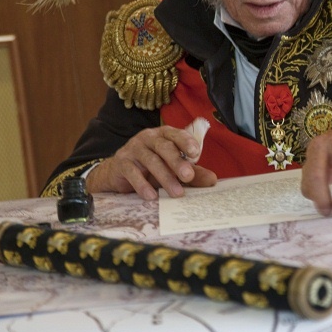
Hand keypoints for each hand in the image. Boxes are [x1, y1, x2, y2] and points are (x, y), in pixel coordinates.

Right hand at [85, 125, 216, 199]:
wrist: (118, 172)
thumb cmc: (151, 167)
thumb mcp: (173, 169)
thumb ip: (192, 173)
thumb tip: (213, 180)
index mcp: (164, 135)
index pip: (176, 134)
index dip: (186, 141)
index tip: (196, 153)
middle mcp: (149, 138)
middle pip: (164, 147)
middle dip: (177, 162)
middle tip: (188, 176)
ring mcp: (133, 148)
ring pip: (151, 160)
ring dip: (164, 177)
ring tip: (176, 193)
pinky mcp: (121, 162)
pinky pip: (132, 172)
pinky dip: (142, 185)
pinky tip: (151, 196)